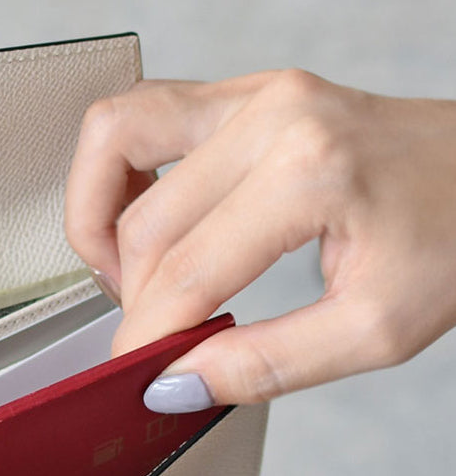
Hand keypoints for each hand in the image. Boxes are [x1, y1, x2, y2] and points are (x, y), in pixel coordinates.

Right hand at [65, 70, 455, 409]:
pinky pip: (142, 115)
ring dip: (98, 214)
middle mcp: (273, 115)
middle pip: (144, 219)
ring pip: (114, 138)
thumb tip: (175, 383)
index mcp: (311, 171)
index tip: (136, 374)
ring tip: (128, 273)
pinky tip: (141, 220)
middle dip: (131, 296)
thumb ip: (268, 363)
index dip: (147, 336)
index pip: (187, 271)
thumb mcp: (378, 329)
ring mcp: (255, 92)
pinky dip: (119, 171)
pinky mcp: (246, 92)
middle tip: (152, 339)